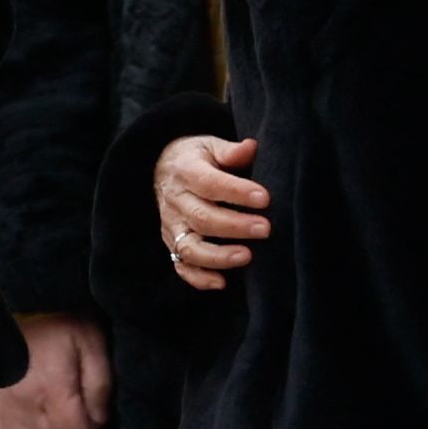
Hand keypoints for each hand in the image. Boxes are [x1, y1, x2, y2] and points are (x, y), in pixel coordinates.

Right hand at [0, 313, 111, 428]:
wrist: (20, 304)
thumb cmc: (61, 324)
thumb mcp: (92, 346)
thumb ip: (100, 386)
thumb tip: (99, 420)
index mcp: (54, 390)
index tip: (94, 413)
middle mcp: (27, 405)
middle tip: (76, 412)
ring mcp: (6, 407)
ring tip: (53, 417)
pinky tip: (29, 418)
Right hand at [154, 135, 267, 291]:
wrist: (162, 169)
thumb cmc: (196, 159)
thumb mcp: (210, 146)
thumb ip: (230, 151)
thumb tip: (251, 147)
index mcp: (185, 171)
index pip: (209, 183)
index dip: (236, 191)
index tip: (264, 198)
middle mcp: (175, 200)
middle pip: (202, 217)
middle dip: (234, 226)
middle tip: (265, 229)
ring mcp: (172, 226)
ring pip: (190, 247)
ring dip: (218, 256)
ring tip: (247, 257)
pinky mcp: (171, 244)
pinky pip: (181, 266)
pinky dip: (199, 278)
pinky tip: (222, 282)